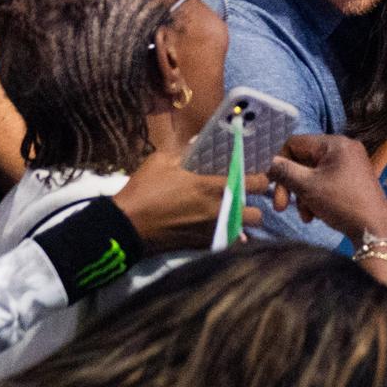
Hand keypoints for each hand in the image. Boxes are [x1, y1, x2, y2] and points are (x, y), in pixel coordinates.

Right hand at [112, 149, 261, 253]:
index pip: (256, 183)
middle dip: (253, 205)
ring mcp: (213, 232)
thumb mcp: (162, 160)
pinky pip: (228, 243)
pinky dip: (228, 236)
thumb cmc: (144, 190)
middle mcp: (219, 211)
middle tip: (241, 196)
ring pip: (245, 231)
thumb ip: (185, 150)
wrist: (126, 226)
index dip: (260, 177)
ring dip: (242, 222)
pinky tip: (218, 227)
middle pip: (257, 213)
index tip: (254, 173)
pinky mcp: (203, 247)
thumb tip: (199, 140)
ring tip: (231, 213)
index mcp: (213, 187)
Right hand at [267, 134, 386, 243]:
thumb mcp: (308, 186)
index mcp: (335, 143)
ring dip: (304, 195)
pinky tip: (316, 215)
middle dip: (292, 185)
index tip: (272, 185)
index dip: (280, 163)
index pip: (295, 143)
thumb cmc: (342, 203)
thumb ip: (285, 171)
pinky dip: (317, 196)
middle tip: (281, 207)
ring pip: (314, 174)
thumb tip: (270, 162)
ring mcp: (351, 164)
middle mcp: (344, 148)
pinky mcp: (354, 179)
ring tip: (306, 216)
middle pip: (304, 160)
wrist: (375, 229)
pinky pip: (327, 181)